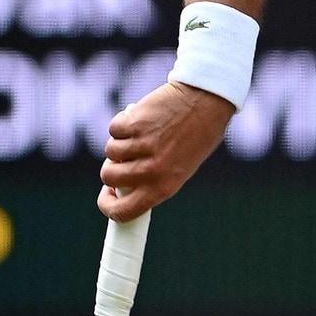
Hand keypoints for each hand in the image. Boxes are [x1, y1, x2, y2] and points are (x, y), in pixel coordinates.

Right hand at [98, 81, 234, 220]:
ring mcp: (141, 146)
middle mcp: (151, 171)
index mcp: (164, 188)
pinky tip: (140, 119)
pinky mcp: (134, 123)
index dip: (108, 205)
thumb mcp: (179, 169)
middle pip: (109, 177)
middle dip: (112, 167)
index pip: (123, 211)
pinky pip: (113, 129)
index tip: (108, 194)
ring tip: (140, 135)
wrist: (206, 103)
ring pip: (110, 151)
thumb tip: (122, 186)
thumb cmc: (196, 137)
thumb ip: (152, 180)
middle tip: (124, 159)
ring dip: (119, 143)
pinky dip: (122, 123)